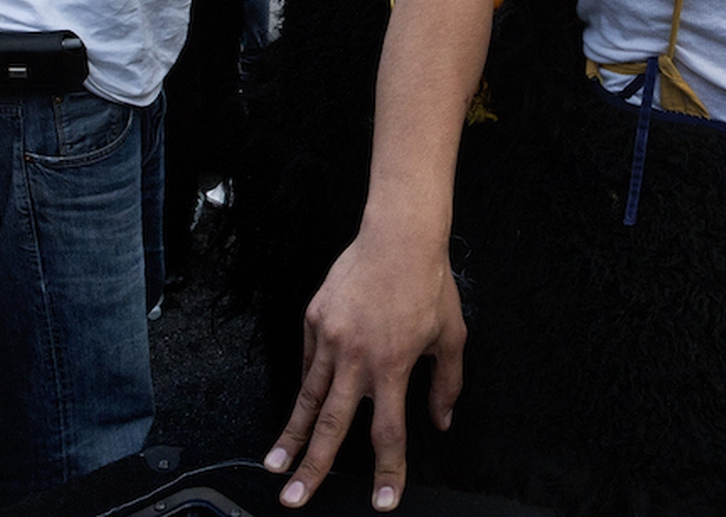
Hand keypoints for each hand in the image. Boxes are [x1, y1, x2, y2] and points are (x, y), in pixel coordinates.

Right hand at [264, 234, 465, 510]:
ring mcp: (330, 337)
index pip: (388, 432)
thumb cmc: (429, 284)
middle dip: (312, 468)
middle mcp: (357, 357)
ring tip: (274, 465)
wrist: (399, 235)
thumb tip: (441, 421)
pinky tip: (297, 410)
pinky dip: (305, 387)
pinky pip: (308, 362)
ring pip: (307, 398)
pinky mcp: (314, 318)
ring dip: (290, 435)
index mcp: (393, 365)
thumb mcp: (451, 336)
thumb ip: (446, 383)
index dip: (387, 471)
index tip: (382, 502)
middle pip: (331, 425)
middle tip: (294, 499)